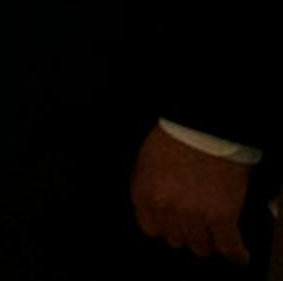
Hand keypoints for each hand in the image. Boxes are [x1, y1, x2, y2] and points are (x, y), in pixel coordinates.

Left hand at [131, 123, 252, 263]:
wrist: (205, 130)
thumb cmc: (175, 140)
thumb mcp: (146, 163)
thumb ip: (148, 190)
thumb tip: (157, 211)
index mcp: (145, 195)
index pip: (151, 229)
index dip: (164, 227)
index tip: (173, 226)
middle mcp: (166, 210)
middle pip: (176, 239)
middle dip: (186, 232)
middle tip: (196, 225)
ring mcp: (194, 216)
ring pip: (201, 246)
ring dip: (208, 242)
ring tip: (215, 237)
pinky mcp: (222, 217)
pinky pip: (228, 246)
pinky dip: (236, 253)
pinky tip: (239, 255)